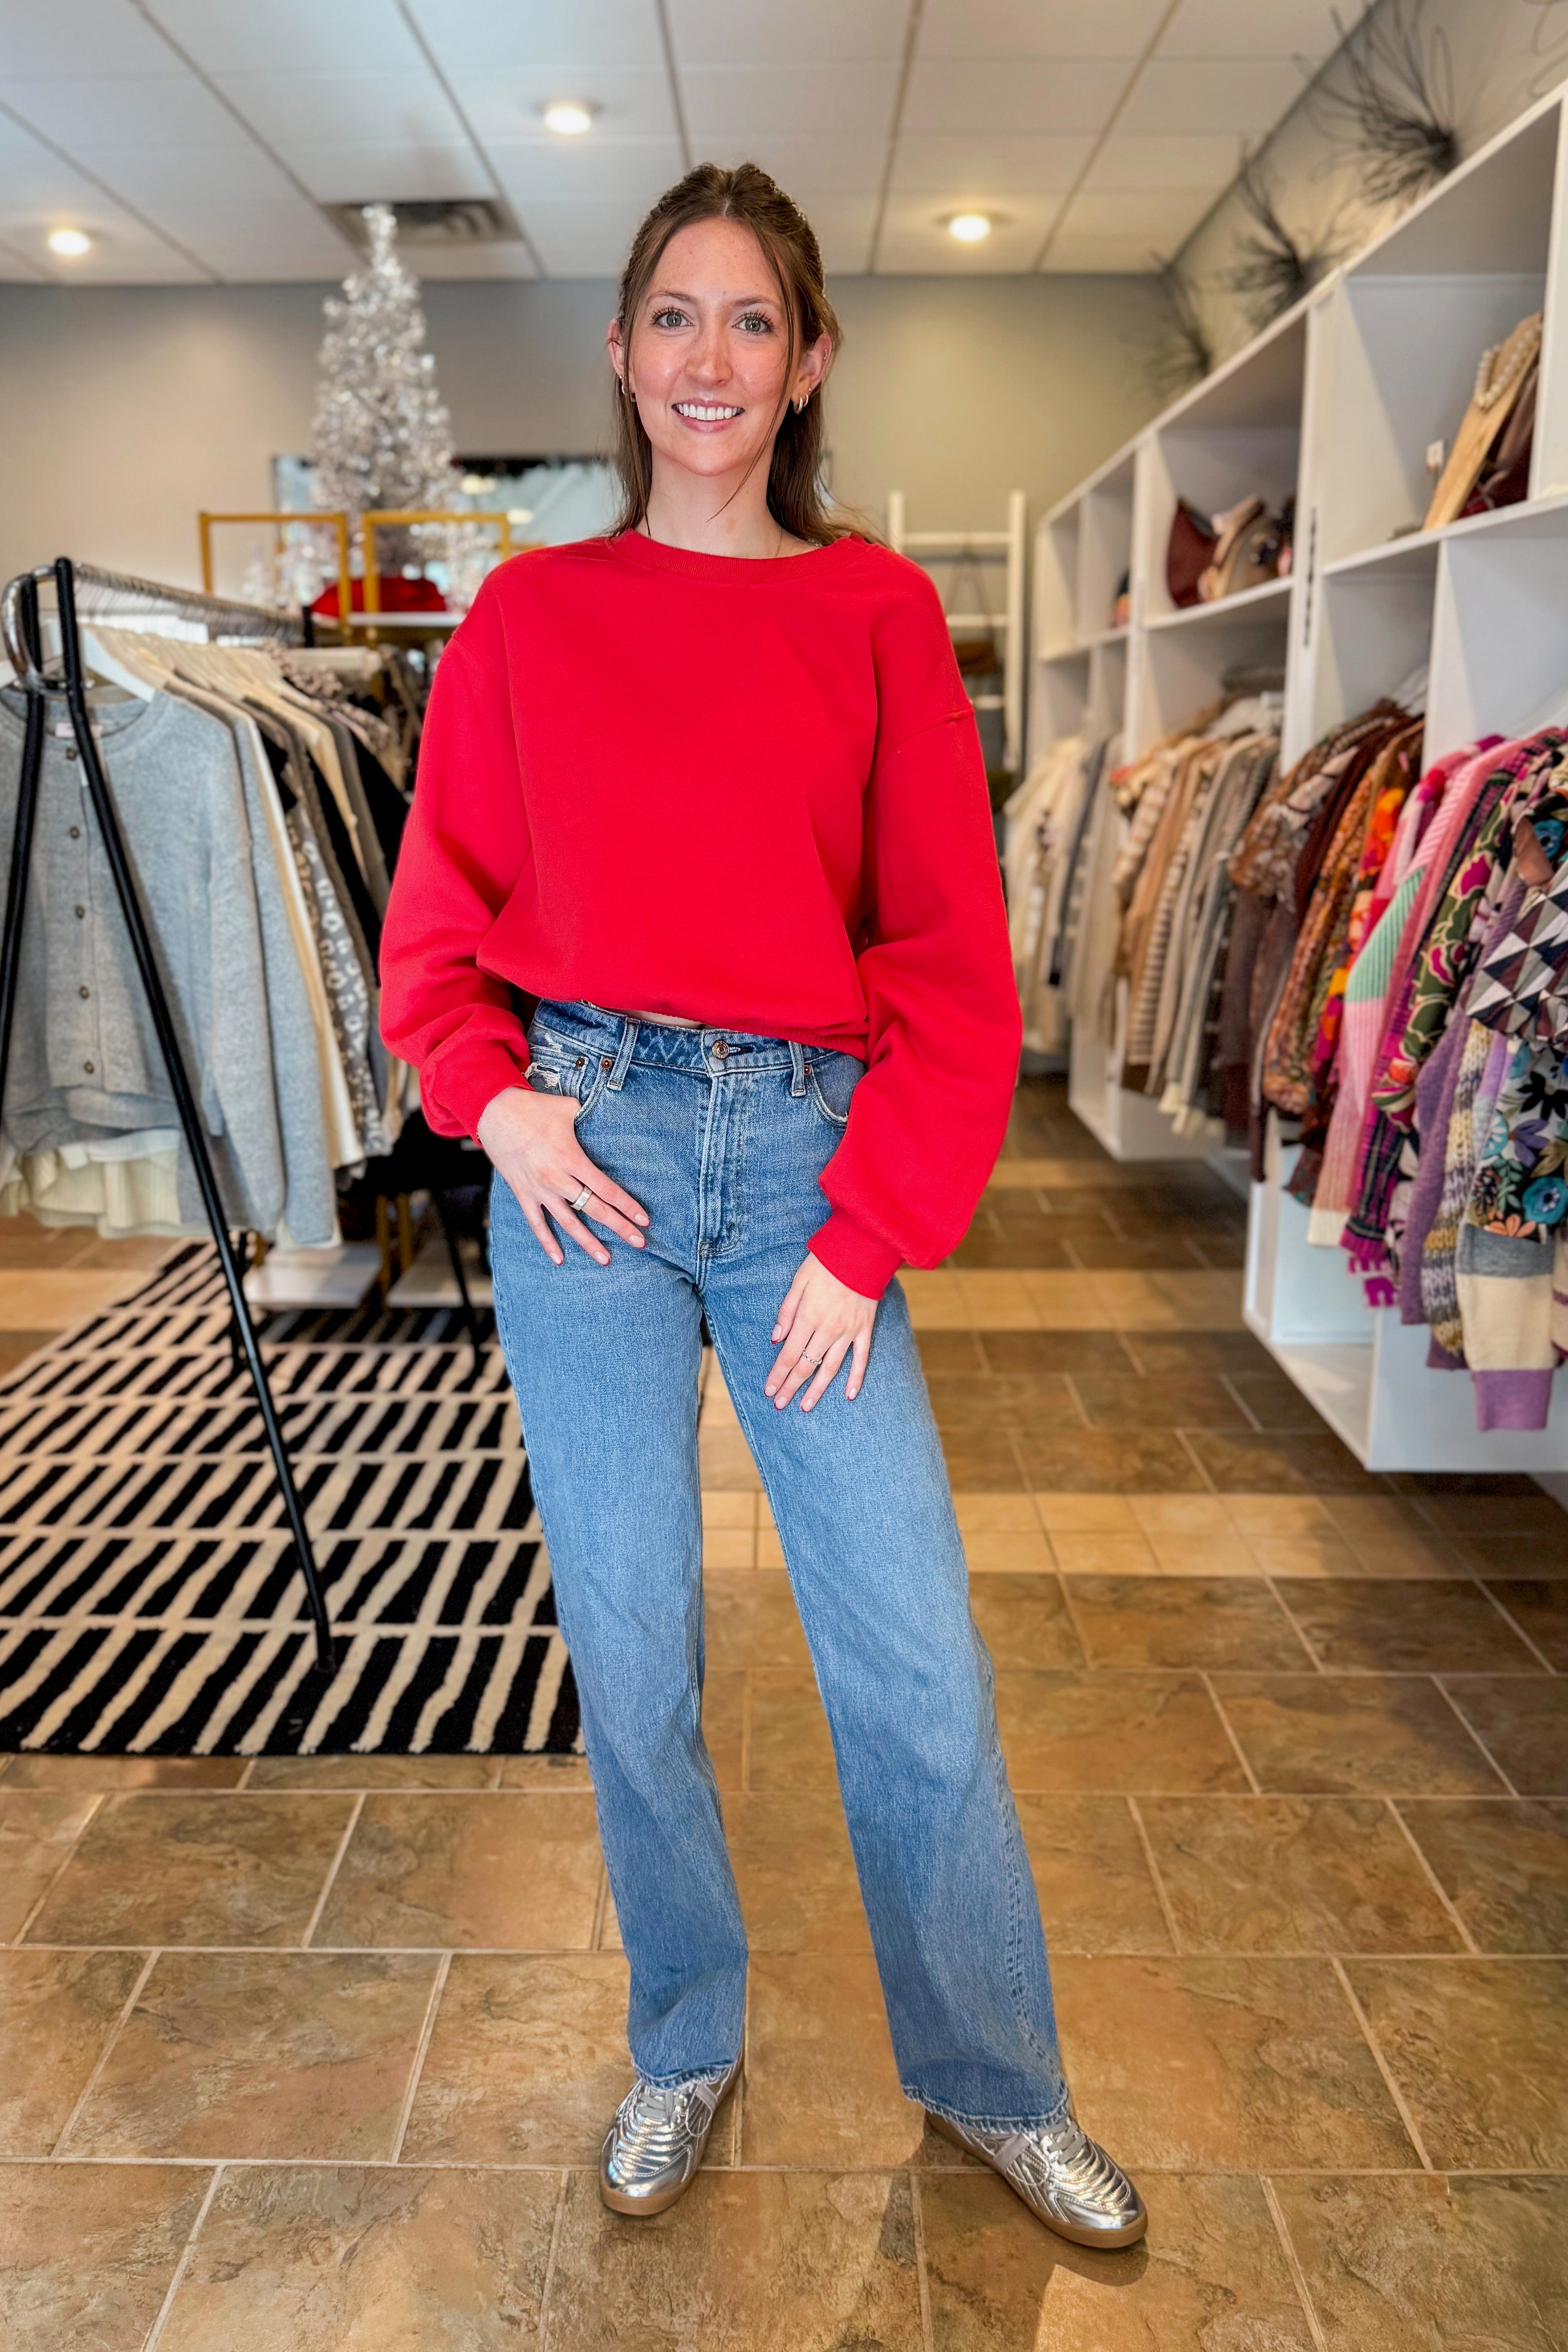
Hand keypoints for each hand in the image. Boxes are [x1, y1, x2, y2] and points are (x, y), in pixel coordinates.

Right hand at [477, 1085, 647, 1268]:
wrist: (494, 1112)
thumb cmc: (534, 1107)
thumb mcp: (568, 1108)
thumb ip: (590, 1117)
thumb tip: (607, 1116)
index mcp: (572, 1159)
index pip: (607, 1189)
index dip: (628, 1206)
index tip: (644, 1220)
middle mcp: (558, 1179)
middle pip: (595, 1209)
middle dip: (619, 1227)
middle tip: (639, 1243)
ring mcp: (539, 1190)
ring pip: (569, 1223)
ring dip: (589, 1243)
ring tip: (606, 1260)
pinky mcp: (523, 1194)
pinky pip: (537, 1224)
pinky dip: (547, 1242)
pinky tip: (559, 1260)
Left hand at [767, 1251, 876, 1411]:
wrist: (861, 1251)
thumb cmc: (825, 1263)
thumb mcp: (798, 1281)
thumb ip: (786, 1311)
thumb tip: (775, 1338)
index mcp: (808, 1318)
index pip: (789, 1354)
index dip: (778, 1374)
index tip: (769, 1390)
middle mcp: (828, 1329)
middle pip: (806, 1366)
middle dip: (791, 1386)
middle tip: (780, 1404)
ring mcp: (848, 1332)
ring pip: (830, 1368)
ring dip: (817, 1389)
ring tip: (805, 1406)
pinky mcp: (865, 1329)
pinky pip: (861, 1358)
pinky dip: (855, 1378)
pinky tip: (849, 1395)